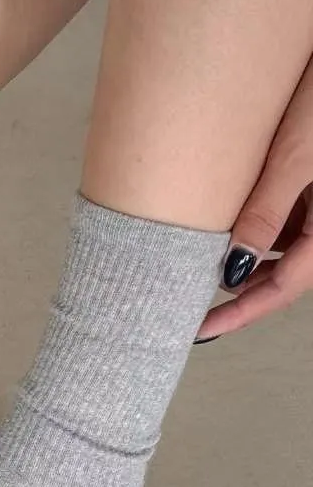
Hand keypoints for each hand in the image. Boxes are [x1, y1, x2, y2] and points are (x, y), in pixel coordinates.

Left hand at [199, 59, 312, 339]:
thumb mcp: (295, 155)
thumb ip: (268, 212)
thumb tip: (234, 273)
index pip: (285, 286)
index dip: (242, 312)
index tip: (200, 330)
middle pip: (283, 272)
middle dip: (238, 294)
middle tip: (186, 311)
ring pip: (280, 246)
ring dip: (242, 260)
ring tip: (188, 270)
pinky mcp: (308, 179)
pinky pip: (280, 216)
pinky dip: (249, 228)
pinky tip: (212, 228)